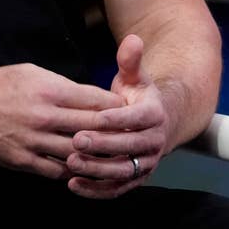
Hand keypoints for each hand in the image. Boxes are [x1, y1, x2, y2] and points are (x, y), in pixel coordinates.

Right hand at [0, 63, 123, 179]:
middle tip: (130, 136)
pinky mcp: (23, 161)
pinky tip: (82, 170)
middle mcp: (45, 116)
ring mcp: (34, 141)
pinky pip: (56, 171)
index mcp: (49, 90)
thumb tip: (88, 96)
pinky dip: (72, 171)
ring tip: (112, 157)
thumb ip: (60, 85)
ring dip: (97, 157)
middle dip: (114, 133)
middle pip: (92, 128)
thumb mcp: (30, 72)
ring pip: (78, 154)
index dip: (116, 108)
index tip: (130, 111)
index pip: (95, 101)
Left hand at [65, 34, 169, 198]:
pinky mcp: (135, 179)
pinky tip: (72, 185)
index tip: (96, 118)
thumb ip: (130, 61)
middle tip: (76, 140)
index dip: (117, 119)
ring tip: (71, 163)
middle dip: (102, 145)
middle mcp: (154, 142)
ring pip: (122, 170)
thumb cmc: (137, 96)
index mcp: (154, 115)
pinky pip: (116, 188)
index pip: (136, 118)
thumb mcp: (135, 77)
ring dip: (97, 170)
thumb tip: (133, 39)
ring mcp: (145, 163)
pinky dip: (96, 190)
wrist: (157, 124)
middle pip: (128, 146)